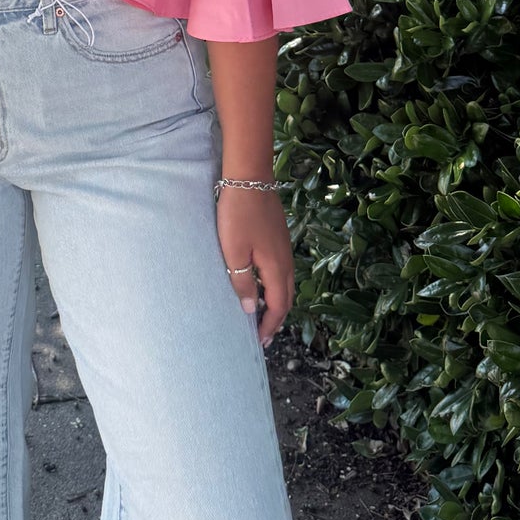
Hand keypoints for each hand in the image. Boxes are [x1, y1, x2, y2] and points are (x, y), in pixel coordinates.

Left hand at [217, 186, 293, 347]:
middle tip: (264, 335)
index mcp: (276, 268)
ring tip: (263, 314)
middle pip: (286, 298)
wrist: (249, 177)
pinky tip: (263, 284)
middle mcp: (286, 260)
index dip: (270, 326)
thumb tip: (252, 310)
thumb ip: (242, 282)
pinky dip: (275, 286)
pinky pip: (282, 271)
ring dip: (276, 302)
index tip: (260, 341)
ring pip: (285, 284)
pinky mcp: (279, 237)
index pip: (278, 306)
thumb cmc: (237, 215)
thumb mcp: (233, 252)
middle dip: (276, 319)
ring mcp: (284, 247)